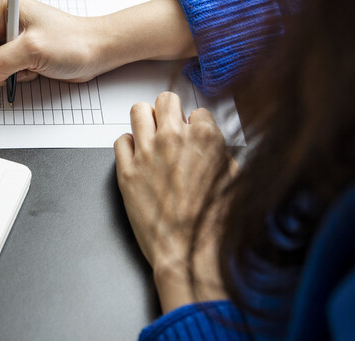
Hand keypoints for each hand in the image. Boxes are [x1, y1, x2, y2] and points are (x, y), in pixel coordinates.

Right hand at [0, 0, 196, 85]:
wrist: (95, 51)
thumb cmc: (73, 42)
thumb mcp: (34, 50)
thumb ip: (1, 61)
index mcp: (0, 6)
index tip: (7, 50)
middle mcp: (0, 19)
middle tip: (20, 60)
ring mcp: (6, 36)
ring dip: (5, 71)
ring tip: (29, 64)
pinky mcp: (14, 51)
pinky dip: (13, 75)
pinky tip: (32, 68)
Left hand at [113, 92, 233, 311]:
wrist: (191, 254)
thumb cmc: (214, 225)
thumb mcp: (234, 182)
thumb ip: (219, 155)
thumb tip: (210, 146)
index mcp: (205, 138)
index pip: (197, 111)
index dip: (195, 126)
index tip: (192, 137)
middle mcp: (173, 139)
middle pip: (165, 100)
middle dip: (169, 112)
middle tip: (170, 128)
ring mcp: (147, 153)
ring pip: (138, 111)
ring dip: (146, 121)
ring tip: (150, 136)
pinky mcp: (126, 171)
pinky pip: (120, 141)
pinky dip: (128, 145)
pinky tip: (137, 158)